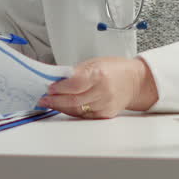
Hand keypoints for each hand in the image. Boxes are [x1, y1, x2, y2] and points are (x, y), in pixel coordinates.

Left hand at [38, 57, 157, 118]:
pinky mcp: (105, 114)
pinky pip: (84, 115)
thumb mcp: (94, 63)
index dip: (59, 88)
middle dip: (55, 100)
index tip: (48, 88)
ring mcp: (105, 104)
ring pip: (77, 110)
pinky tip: (64, 107)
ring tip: (50, 103)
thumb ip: (75, 72)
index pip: (75, 84)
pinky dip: (72, 111)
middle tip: (43, 99)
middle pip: (74, 100)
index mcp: (99, 74)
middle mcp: (103, 91)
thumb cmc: (115, 69)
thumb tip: (55, 80)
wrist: (135, 81)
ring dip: (61, 107)